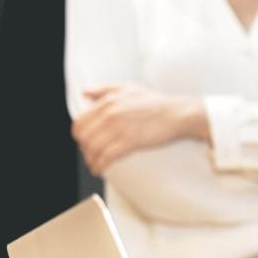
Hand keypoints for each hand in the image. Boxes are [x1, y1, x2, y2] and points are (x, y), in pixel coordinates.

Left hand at [72, 84, 206, 174]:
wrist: (178, 113)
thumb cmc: (156, 102)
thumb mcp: (128, 88)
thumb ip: (103, 90)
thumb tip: (84, 93)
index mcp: (107, 102)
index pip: (79, 122)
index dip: (79, 136)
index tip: (85, 142)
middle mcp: (110, 114)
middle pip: (83, 137)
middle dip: (84, 149)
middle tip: (90, 155)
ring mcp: (120, 128)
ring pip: (93, 148)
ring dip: (91, 160)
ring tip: (95, 165)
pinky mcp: (130, 141)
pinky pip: (107, 156)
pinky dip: (100, 165)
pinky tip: (101, 169)